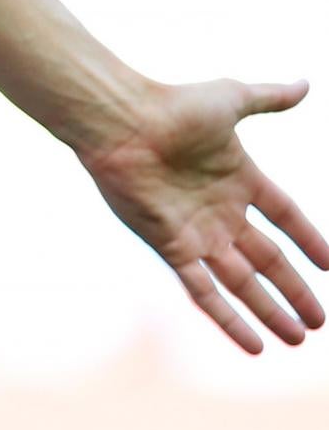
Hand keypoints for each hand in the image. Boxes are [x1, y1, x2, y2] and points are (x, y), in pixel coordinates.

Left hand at [78, 76, 328, 352]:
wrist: (119, 119)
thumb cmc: (170, 104)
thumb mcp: (231, 98)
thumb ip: (268, 97)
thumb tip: (305, 85)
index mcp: (238, 176)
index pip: (284, 216)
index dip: (308, 239)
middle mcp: (219, 209)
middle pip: (266, 259)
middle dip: (293, 290)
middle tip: (319, 322)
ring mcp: (196, 230)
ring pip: (241, 283)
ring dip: (268, 311)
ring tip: (297, 338)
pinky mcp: (171, 245)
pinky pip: (204, 290)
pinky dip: (228, 318)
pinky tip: (253, 344)